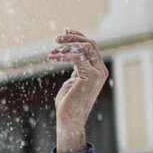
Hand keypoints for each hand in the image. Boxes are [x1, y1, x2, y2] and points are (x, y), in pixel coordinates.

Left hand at [49, 29, 106, 152]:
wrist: (69, 119)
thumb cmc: (68, 103)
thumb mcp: (72, 81)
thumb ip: (76, 69)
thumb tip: (71, 56)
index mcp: (97, 69)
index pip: (91, 47)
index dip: (78, 37)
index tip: (64, 32)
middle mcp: (101, 69)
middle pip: (90, 44)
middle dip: (72, 38)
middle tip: (56, 39)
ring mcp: (98, 73)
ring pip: (85, 48)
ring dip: (67, 45)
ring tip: (52, 50)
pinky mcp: (91, 76)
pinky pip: (77, 58)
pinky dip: (64, 55)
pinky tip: (52, 58)